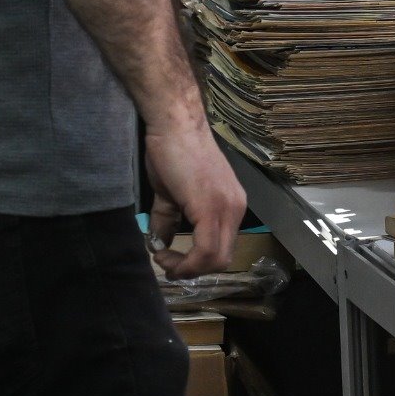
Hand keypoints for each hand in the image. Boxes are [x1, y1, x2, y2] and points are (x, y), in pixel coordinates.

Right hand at [145, 117, 245, 278]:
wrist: (175, 125)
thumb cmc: (173, 153)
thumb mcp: (170, 195)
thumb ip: (170, 221)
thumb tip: (159, 245)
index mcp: (230, 206)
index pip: (222, 250)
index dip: (195, 264)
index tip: (168, 259)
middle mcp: (236, 209)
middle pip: (221, 260)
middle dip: (190, 269)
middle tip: (166, 262)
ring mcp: (228, 207)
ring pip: (216, 259)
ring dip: (186, 267)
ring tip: (163, 257)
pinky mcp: (212, 206)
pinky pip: (206, 249)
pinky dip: (185, 261)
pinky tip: (163, 252)